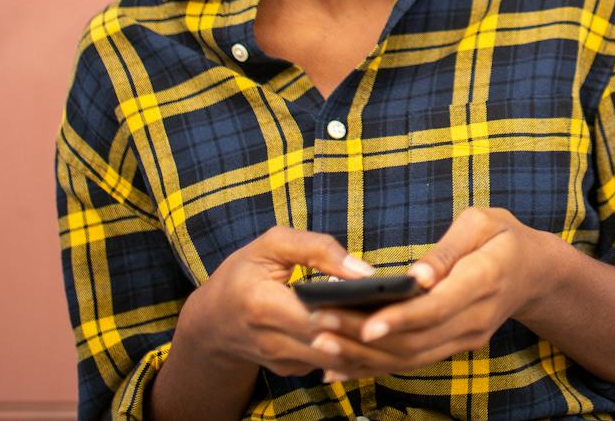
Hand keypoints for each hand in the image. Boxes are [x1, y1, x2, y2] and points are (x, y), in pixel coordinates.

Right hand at [175, 226, 374, 377]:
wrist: (213, 321)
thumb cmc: (244, 274)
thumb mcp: (272, 245)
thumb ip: (317, 249)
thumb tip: (363, 270)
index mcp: (262, 305)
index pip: (318, 316)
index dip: (353, 310)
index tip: (386, 294)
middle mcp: (270, 341)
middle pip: (332, 342)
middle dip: (366, 327)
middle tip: (401, 306)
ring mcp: (281, 361)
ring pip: (335, 357)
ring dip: (362, 340)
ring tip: (391, 314)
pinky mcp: (291, 370)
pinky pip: (329, 361)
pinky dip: (350, 346)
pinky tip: (369, 327)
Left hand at [303, 207, 560, 381]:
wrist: (534, 272)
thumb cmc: (503, 236)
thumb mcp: (482, 223)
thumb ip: (449, 248)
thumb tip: (417, 276)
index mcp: (484, 280)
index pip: (437, 308)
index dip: (400, 319)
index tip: (364, 323)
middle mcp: (475, 319)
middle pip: (416, 339)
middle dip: (365, 337)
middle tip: (321, 325)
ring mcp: (466, 338)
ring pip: (411, 357)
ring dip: (365, 356)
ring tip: (322, 344)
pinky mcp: (454, 345)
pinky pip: (413, 362)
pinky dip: (376, 366)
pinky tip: (341, 367)